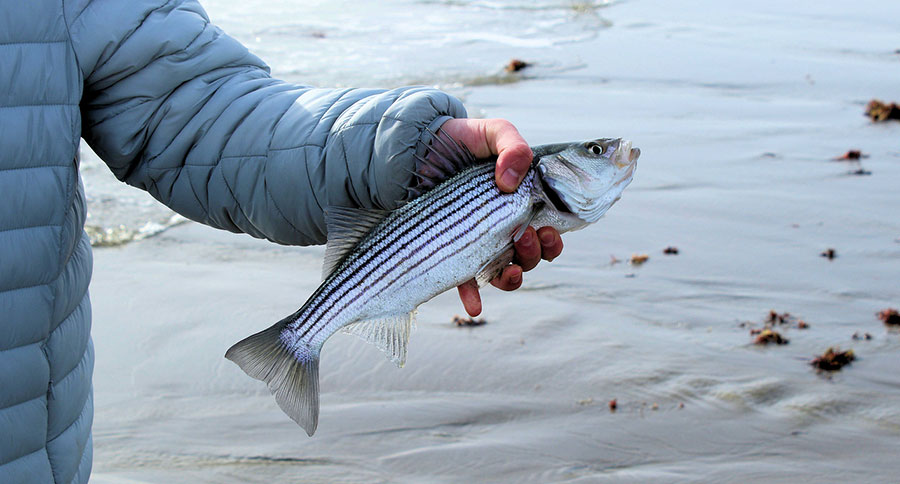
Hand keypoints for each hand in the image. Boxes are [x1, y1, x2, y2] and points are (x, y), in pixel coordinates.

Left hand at [440, 118, 564, 316]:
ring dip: (512, 278)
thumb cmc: (461, 140)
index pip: (546, 233)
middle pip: (529, 257)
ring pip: (504, 272)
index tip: (547, 231)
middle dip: (533, 255)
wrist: (417, 147)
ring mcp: (476, 242)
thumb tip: (511, 181)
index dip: (552, 241)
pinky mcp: (450, 250)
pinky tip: (474, 305)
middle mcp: (501, 228)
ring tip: (508, 269)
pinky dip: (472, 296)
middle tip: (523, 236)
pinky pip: (464, 280)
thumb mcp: (493, 132)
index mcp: (519, 205)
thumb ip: (513, 147)